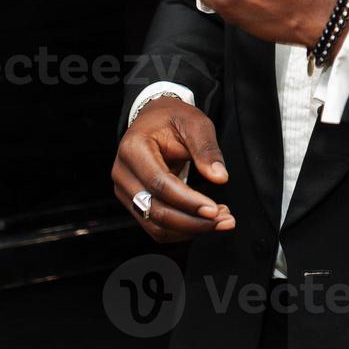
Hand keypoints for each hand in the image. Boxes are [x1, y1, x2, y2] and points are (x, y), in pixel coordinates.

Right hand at [113, 96, 235, 242]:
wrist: (154, 118)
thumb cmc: (173, 118)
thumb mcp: (195, 123)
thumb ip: (206, 149)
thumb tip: (220, 177)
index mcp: (133, 149)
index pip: (159, 184)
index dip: (188, 201)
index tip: (214, 210)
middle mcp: (123, 173)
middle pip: (155, 210)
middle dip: (192, 221)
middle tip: (225, 220)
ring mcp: (125, 191)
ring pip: (155, 224)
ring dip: (189, 229)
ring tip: (221, 221)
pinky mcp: (133, 202)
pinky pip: (155, 226)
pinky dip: (180, 230)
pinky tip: (203, 222)